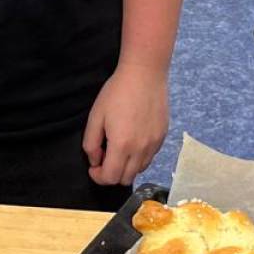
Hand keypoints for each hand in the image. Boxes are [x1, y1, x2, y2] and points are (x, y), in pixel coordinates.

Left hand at [82, 64, 168, 186]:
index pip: (110, 178)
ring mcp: (154, 144)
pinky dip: (139, 157)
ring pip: (139, 170)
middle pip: (126, 179)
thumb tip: (96, 160)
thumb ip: (91, 143)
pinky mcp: (162, 137)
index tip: (93, 166)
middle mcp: (140, 150)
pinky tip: (133, 140)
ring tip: (119, 149)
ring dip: (126, 167)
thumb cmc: (117, 92)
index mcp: (121, 145)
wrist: (145, 74)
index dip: (98, 177)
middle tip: (104, 158)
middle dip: (111, 174)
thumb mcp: (96, 116)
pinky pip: (150, 157)